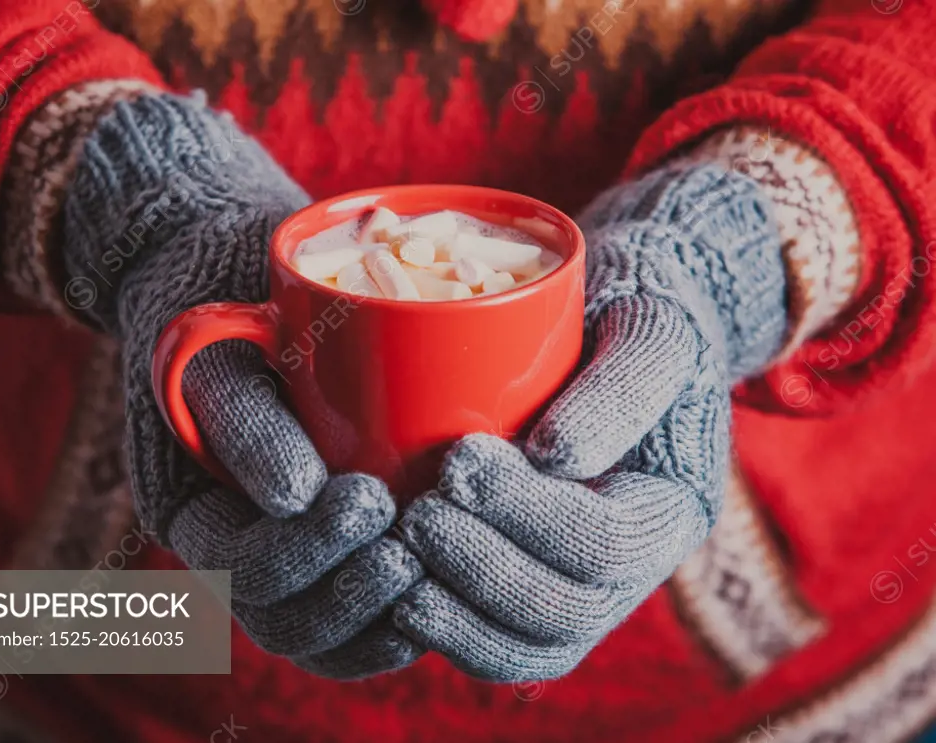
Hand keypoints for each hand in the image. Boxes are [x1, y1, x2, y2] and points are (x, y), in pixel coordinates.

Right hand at [62, 92, 422, 677]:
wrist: (235, 285)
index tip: (369, 497)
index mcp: (198, 510)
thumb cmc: (223, 307)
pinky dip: (405, 613)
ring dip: (382, 616)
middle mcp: (242, 547)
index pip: (241, 571)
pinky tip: (453, 585)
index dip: (307, 553)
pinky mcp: (339, 544)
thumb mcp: (214, 344)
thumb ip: (241, 412)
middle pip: (286, 622)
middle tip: (409, 547)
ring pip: (328, 635)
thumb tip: (294, 495)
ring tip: (436, 568)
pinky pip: (366, 614)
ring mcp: (290, 553)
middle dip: (350, 596)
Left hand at [393, 163, 787, 680]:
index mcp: (673, 508)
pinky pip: (499, 646)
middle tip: (417, 516)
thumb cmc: (631, 320)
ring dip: (459, 617)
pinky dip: (448, 632)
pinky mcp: (532, 591)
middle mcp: (635, 568)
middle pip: (568, 613)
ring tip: (397, 561)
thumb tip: (556, 458)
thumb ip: (623, 387)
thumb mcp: (649, 329)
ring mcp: (584, 589)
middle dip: (485, 570)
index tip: (458, 458)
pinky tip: (397, 596)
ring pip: (530, 648)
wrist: (610, 332)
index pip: (608, 541)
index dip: (531, 514)